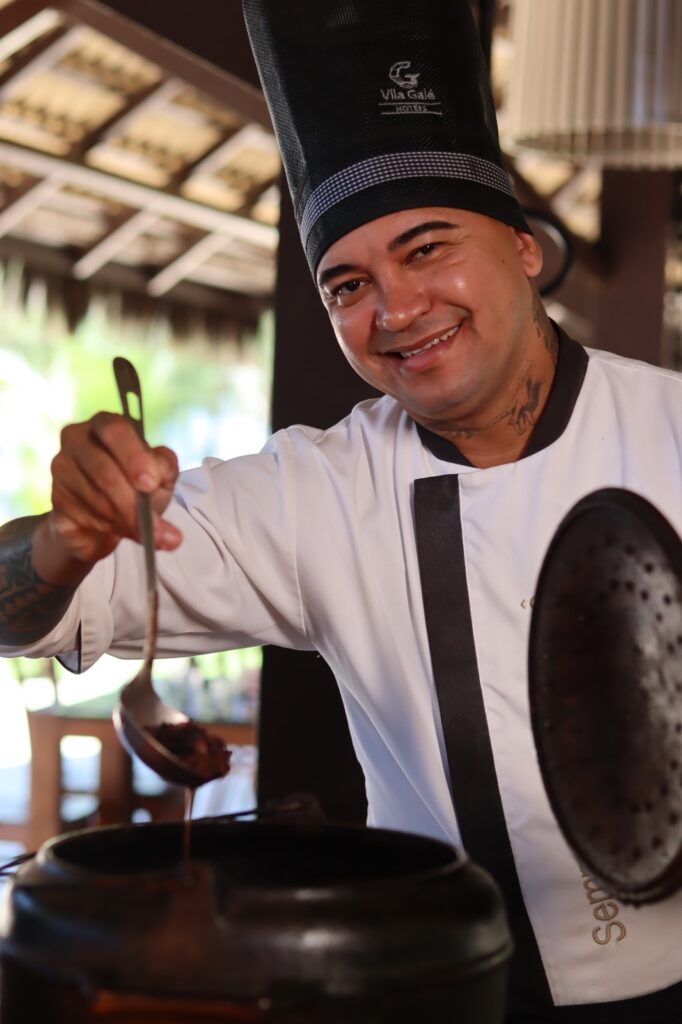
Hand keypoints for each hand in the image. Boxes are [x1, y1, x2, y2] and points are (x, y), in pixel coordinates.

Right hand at [34, 412, 181, 582]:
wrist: (102, 522)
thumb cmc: (134, 489)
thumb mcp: (160, 477)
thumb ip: (165, 469)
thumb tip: (160, 474)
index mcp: (106, 425)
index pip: (115, 430)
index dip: (134, 457)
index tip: (150, 484)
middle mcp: (77, 438)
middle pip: (103, 469)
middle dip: (131, 500)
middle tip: (153, 524)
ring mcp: (61, 466)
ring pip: (95, 496)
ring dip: (124, 518)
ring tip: (142, 529)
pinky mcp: (55, 496)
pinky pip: (83, 514)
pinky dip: (107, 527)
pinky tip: (117, 529)